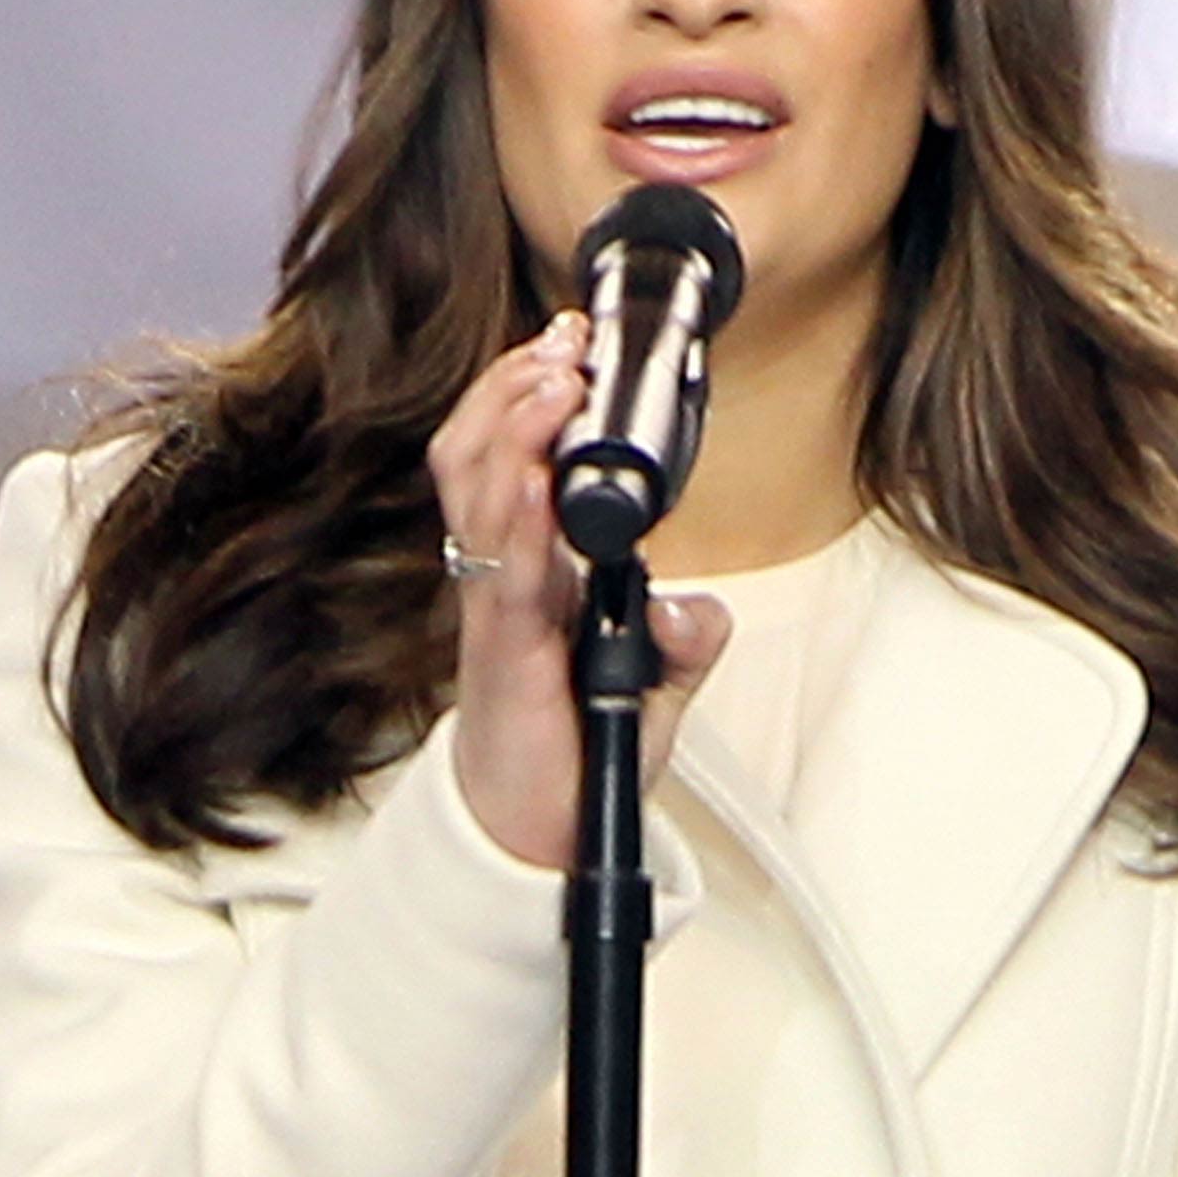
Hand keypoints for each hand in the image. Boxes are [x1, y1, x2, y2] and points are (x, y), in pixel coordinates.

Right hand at [427, 311, 728, 871]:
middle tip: (559, 341)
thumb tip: (701, 605)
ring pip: (477, 495)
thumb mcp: (652, 685)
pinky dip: (516, 519)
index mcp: (531, 569)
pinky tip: (533, 479)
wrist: (536, 834)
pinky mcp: (499, 654)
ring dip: (511, 428)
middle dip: (513, 387)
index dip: (529, 393)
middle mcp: (504, 577)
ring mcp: (495, 610)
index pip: (509, 457)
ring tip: (548, 378)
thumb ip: (683, 640)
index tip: (570, 343)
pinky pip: (502, 574)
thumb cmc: (578, 750)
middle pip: (476, 454)